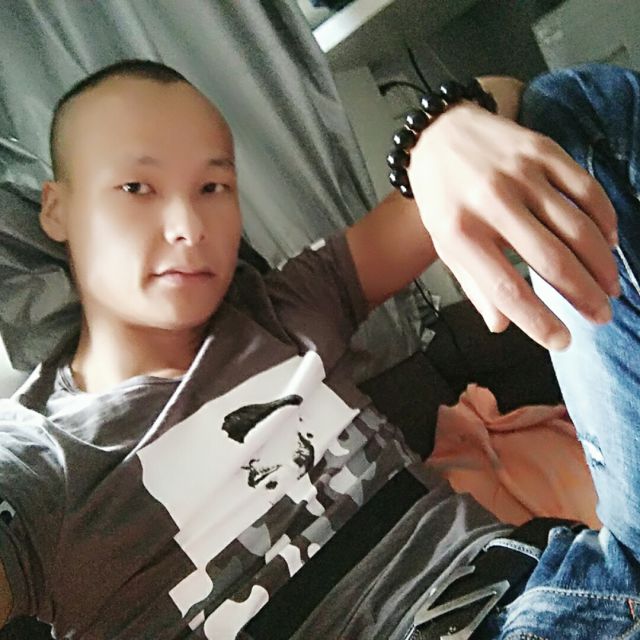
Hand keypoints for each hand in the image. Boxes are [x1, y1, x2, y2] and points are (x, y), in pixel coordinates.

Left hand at [407, 101, 618, 350]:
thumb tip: (502, 325)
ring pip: (576, 227)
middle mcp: (491, 203)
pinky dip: (604, 220)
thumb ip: (474, 284)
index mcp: (460, 233)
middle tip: (600, 316)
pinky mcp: (543, 151)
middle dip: (583, 295)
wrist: (441, 134)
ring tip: (609, 288)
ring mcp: (520, 174)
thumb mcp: (445, 243)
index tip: (562, 341)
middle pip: (551, 259)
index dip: (537, 320)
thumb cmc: (442, 198)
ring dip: (600, 264)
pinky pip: (586, 190)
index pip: (505, 287)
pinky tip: (609, 243)